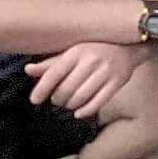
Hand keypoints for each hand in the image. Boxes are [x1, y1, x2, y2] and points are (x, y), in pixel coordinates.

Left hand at [23, 41, 149, 117]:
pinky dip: (85, 111)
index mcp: (77, 51)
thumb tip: (28, 70)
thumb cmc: (96, 49)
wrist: (130, 45)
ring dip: (70, 105)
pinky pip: (98, 103)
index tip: (34, 100)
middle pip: (66, 89)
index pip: (53, 73)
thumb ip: (51, 63)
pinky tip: (79, 112)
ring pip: (80, 97)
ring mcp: (106, 72)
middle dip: (57, 99)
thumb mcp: (73, 51)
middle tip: (57, 99)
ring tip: (69, 103)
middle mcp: (91, 61)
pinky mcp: (117, 82)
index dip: (41, 89)